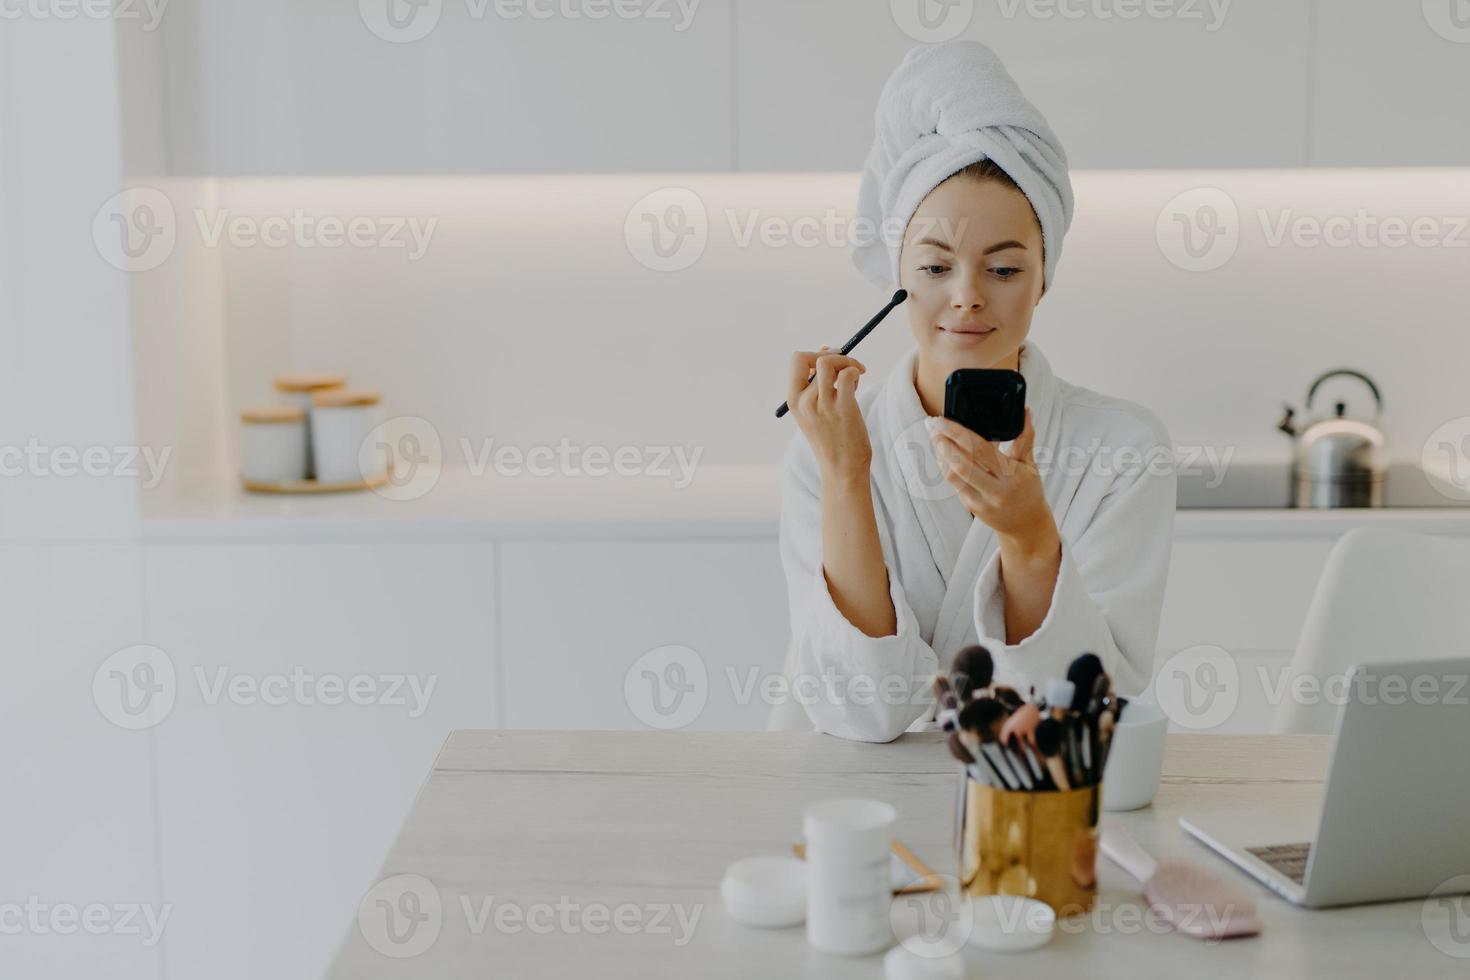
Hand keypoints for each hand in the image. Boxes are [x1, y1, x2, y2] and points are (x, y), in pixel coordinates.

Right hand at [788, 347, 871, 483]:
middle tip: (847, 365)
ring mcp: (823, 405)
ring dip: (846, 362)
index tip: (831, 361)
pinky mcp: (843, 409)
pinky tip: (858, 382)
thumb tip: (826, 349)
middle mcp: (805, 401)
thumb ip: (817, 382)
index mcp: (794, 400)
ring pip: (829, 362)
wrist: (843, 468)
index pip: (797, 360)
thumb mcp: (816, 410)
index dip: (816, 354)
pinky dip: (855, 371)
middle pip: (812, 357)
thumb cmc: (833, 437)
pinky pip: (847, 375)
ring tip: (855, 377)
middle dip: (833, 355)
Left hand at [928, 407, 1054, 542]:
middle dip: (942, 442)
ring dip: (940, 454)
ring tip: (936, 437)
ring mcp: (981, 501)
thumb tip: (1025, 411)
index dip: (958, 433)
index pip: (980, 449)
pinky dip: (946, 466)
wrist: (1026, 524)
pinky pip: (953, 484)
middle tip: (932, 425)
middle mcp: (995, 490)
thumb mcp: (1030, 464)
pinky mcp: (971, 507)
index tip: (942, 420)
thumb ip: (1025, 438)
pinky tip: (943, 454)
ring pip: (952, 476)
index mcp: (1012, 475)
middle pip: (960, 464)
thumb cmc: (1029, 490)